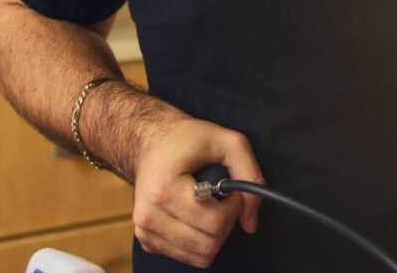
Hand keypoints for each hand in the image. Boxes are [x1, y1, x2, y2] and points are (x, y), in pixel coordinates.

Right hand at [129, 111, 264, 267]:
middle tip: (222, 199)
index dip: (234, 207)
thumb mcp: (228, 142)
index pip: (214, 222)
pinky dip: (199, 240)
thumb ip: (250, 175)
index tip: (231, 190)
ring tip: (209, 206)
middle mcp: (149, 215)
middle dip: (226, 223)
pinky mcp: (147, 241)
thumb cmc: (187, 139)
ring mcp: (145, 231)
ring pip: (199, 257)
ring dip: (214, 234)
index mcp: (164, 189)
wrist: (150, 142)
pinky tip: (195, 215)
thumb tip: (251, 223)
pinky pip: (187, 257)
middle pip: (208, 244)